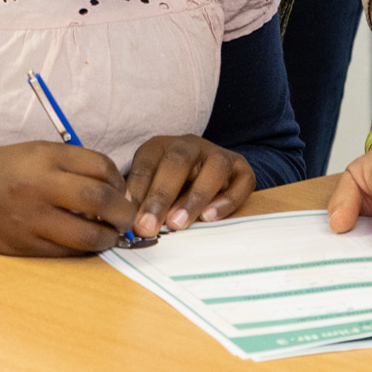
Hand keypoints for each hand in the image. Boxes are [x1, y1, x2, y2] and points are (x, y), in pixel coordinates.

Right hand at [0, 140, 136, 255]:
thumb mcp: (34, 152)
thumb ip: (71, 164)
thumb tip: (111, 185)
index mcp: (44, 158)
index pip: (99, 166)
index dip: (119, 180)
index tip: (121, 189)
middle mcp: (39, 187)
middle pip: (98, 200)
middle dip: (122, 211)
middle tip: (128, 216)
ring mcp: (31, 220)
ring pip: (85, 235)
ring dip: (108, 237)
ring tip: (112, 234)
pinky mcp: (24, 246)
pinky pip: (65, 252)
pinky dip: (83, 250)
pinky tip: (87, 243)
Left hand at [124, 135, 255, 237]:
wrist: (206, 174)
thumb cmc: (169, 187)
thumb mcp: (149, 186)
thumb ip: (142, 202)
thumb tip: (132, 225)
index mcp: (161, 146)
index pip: (147, 162)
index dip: (137, 190)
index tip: (129, 217)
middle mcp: (191, 145)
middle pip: (178, 162)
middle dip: (161, 196)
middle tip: (148, 226)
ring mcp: (219, 155)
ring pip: (213, 167)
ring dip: (194, 197)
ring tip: (178, 223)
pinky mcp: (242, 169)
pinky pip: (242, 181)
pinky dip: (226, 201)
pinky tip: (209, 217)